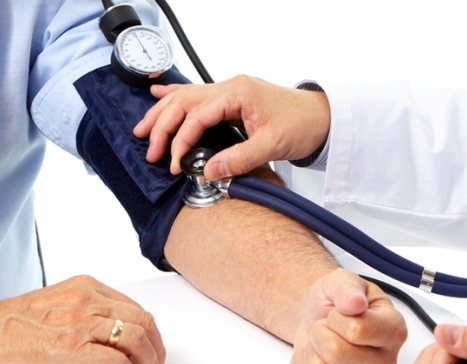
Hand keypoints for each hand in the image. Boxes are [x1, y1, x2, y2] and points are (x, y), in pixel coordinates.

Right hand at [0, 276, 165, 363]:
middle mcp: (88, 300)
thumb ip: (90, 311)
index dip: (152, 335)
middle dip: (156, 351)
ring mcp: (79, 323)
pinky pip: (116, 362)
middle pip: (143, 323)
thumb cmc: (16, 325)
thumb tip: (120, 335)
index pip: (136, 309)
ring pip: (135, 339)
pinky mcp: (70, 348)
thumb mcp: (61, 305)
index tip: (153, 353)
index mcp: (87, 288)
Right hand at [133, 75, 330, 180]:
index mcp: (238, 93)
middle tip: (150, 150)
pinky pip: (197, 96)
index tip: (176, 163)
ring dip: (163, 113)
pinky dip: (177, 97)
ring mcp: (230, 91)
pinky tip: (158, 94)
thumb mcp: (272, 145)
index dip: (182, 141)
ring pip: (186, 97)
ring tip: (143, 129)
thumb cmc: (303, 124)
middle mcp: (230, 87)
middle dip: (162, 126)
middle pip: (184, 102)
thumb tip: (209, 172)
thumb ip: (239, 159)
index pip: (197, 116)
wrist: (323, 117)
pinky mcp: (233, 99)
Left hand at [290, 269, 407, 363]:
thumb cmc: (336, 302)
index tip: (339, 312)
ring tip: (322, 342)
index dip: (336, 317)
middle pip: (335, 353)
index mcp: (394, 331)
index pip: (356, 330)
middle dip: (320, 332)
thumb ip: (348, 287)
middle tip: (327, 327)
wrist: (318, 318)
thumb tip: (355, 302)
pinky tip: (316, 358)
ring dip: (310, 349)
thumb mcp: (341, 281)